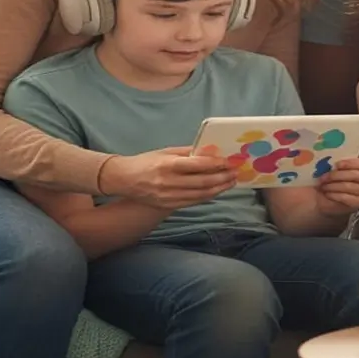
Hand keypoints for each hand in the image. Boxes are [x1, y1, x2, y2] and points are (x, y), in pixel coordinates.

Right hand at [98, 146, 236, 209]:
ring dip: (219, 189)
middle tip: (235, 172)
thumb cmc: (145, 162)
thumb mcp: (164, 152)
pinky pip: (193, 202)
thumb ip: (187, 152)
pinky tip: (216, 191)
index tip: (228, 161)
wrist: (123, 180)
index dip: (215, 164)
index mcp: (167, 165)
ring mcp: (168, 196)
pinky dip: (207, 196)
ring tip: (230, 182)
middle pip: (202, 182)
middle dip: (222, 178)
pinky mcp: (168, 206)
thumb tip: (209, 151)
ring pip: (200, 195)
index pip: (196, 165)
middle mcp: (168, 182)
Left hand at [315, 157, 358, 215]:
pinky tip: (327, 194)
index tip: (336, 165)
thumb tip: (326, 158)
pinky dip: (334, 195)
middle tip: (323, 177)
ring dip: (332, 186)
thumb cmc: (334, 178)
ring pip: (349, 186)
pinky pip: (346, 198)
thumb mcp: (335, 166)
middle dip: (336, 175)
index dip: (351, 163)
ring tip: (323, 186)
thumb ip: (336, 161)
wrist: (326, 197)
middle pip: (355, 175)